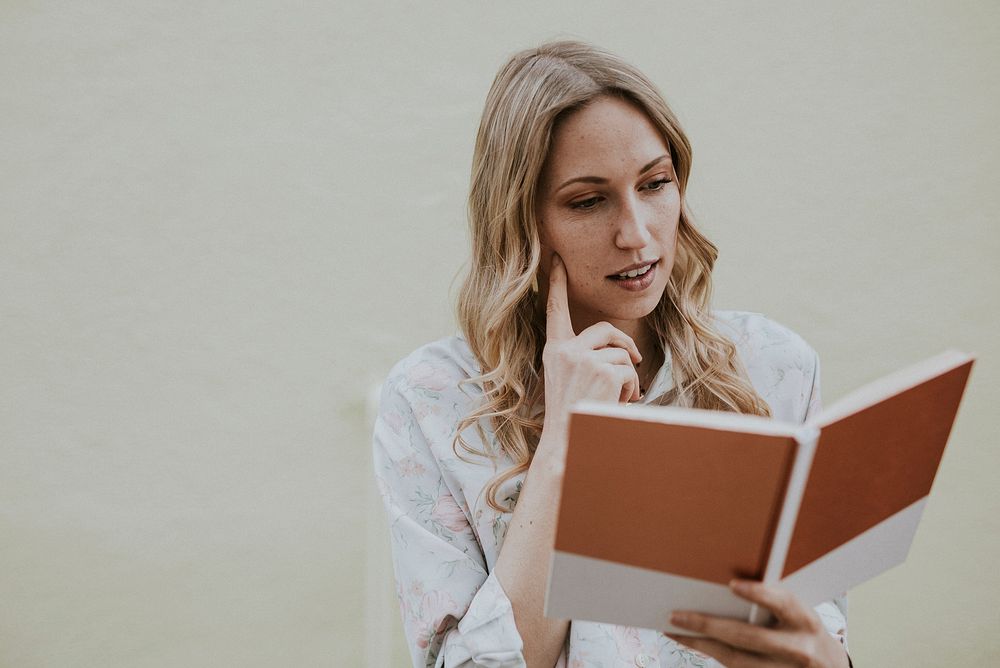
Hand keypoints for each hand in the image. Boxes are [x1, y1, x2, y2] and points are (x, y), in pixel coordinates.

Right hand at [539, 253, 642, 441]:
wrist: (566, 444)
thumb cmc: (571, 417)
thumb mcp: (569, 381)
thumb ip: (586, 360)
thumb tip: (627, 356)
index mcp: (553, 350)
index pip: (554, 310)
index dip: (556, 284)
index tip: (557, 260)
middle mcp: (565, 350)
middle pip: (605, 329)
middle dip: (625, 345)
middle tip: (636, 362)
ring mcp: (583, 359)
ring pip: (622, 355)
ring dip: (628, 379)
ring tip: (616, 400)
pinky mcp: (603, 371)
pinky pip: (629, 372)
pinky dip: (631, 390)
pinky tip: (617, 405)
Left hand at [664, 579, 849, 667]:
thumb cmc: (805, 631)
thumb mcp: (800, 615)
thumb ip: (774, 605)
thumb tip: (725, 588)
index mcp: (806, 622)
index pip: (784, 604)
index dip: (759, 594)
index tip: (732, 584)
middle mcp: (798, 649)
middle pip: (749, 638)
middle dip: (709, 625)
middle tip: (677, 615)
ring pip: (736, 660)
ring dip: (701, 645)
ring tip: (675, 631)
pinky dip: (713, 655)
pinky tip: (694, 643)